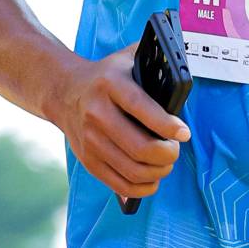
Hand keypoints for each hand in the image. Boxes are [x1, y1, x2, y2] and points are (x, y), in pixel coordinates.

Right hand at [57, 46, 189, 204]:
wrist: (64, 92)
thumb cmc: (107, 77)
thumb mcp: (127, 59)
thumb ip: (154, 59)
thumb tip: (182, 73)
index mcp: (110, 84)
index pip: (141, 108)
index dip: (167, 125)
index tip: (184, 133)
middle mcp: (96, 113)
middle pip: (140, 148)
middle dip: (168, 154)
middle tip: (174, 149)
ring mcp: (90, 140)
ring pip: (133, 170)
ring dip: (159, 172)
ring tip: (166, 162)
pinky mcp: (88, 160)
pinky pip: (121, 185)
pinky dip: (144, 188)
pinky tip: (153, 179)